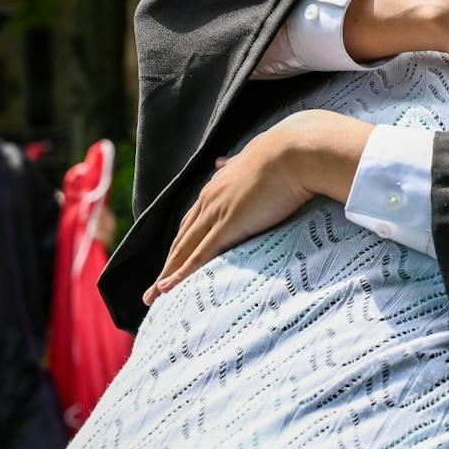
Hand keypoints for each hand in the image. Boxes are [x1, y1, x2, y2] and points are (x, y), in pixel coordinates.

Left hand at [144, 110, 371, 304]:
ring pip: (183, 251)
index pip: (192, 222)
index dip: (181, 243)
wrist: (294, 152)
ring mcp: (216, 213)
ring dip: (167, 274)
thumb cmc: (284, 156)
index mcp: (216, 187)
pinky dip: (181, 273)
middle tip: (155, 288)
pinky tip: (167, 287)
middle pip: (181, 240)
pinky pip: (199, 255)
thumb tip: (220, 162)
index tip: (172, 261)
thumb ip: (234, 166)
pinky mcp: (228, 225)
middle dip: (167, 264)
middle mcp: (209, 201)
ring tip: (154, 296)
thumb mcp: (253, 161)